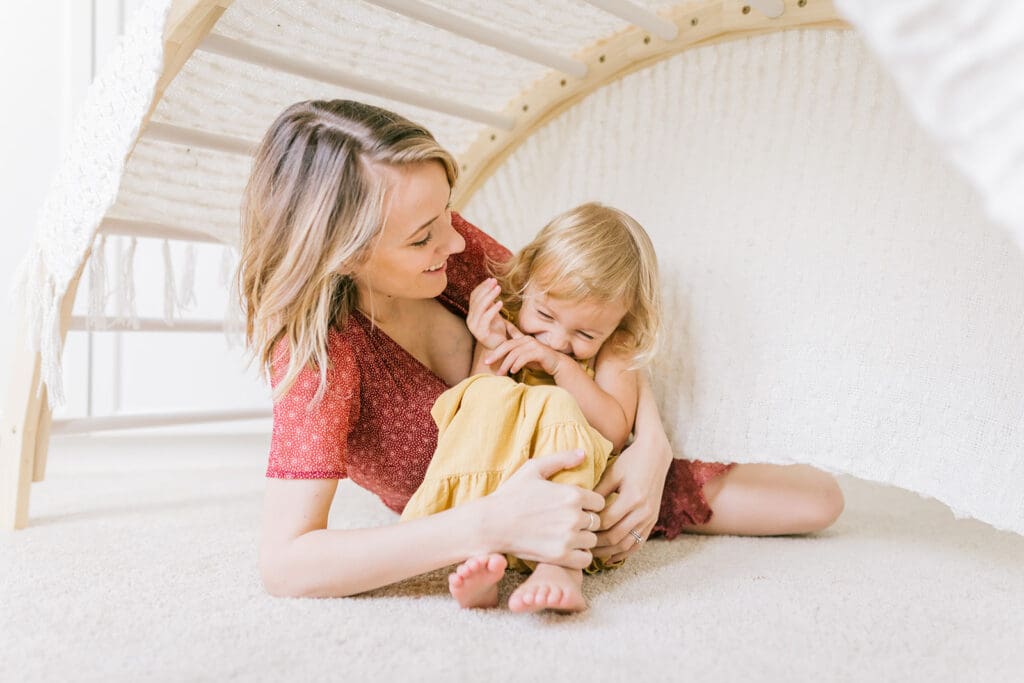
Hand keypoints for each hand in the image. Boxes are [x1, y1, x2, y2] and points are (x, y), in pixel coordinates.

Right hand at [466, 278, 508, 349]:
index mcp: (472, 313)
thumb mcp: (493, 312)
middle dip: (486, 289)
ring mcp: (474, 327)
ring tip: (498, 288)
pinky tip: (500, 303)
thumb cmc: (497, 329)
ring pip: (480, 308)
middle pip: (476, 300)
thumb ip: (490, 302)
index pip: (473, 296)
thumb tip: (492, 285)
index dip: (482, 287)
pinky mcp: (481, 334)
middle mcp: (470, 319)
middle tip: (495, 282)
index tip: (491, 280)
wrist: (500, 347)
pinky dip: (493, 309)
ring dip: (489, 296)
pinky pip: (486, 319)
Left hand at [484, 328, 567, 376]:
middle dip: (496, 355)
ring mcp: (533, 345)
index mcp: (522, 339)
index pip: (505, 344)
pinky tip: (513, 371)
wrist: (557, 364)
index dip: (495, 352)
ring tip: (500, 373)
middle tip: (487, 363)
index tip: (486, 361)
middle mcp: (526, 340)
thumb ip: (514, 357)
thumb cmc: (539, 362)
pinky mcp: (539, 351)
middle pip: (507, 346)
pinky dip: (517, 364)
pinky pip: (525, 357)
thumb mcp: (524, 358)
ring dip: (506, 364)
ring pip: (515, 353)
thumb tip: (499, 364)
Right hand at [486, 449, 605, 569]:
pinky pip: (584, 560)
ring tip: (567, 536)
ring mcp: (568, 538)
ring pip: (591, 541)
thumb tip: (584, 453)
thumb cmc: (511, 494)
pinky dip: (578, 556)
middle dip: (586, 522)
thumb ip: (561, 459)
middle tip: (569, 522)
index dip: (589, 504)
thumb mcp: (533, 469)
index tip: (576, 507)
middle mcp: (574, 516)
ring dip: (582, 539)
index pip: (600, 502)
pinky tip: (566, 549)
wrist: (491, 523)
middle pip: (597, 522)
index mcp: (572, 494)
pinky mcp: (560, 556)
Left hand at [591, 440, 671, 563]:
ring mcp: (650, 518)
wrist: (656, 456)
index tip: (575, 529)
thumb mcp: (612, 473)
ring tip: (591, 553)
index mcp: (632, 497)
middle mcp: (644, 511)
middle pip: (616, 536)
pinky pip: (638, 543)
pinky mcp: (653, 521)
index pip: (606, 521)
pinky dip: (624, 552)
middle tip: (579, 545)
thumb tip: (580, 510)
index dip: (590, 527)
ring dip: (608, 551)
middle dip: (596, 544)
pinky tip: (610, 557)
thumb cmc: (630, 461)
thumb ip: (598, 492)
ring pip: (627, 544)